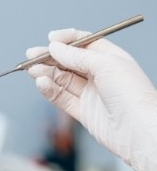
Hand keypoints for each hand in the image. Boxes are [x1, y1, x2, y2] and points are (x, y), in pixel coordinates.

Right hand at [26, 28, 156, 170]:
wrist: (138, 130)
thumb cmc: (132, 94)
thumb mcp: (105, 64)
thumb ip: (76, 56)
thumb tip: (54, 47)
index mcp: (110, 59)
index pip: (83, 44)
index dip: (66, 40)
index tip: (50, 39)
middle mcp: (100, 75)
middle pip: (68, 62)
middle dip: (49, 57)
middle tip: (31, 56)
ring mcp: (90, 94)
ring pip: (62, 80)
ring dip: (46, 73)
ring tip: (32, 70)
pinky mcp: (82, 111)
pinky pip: (61, 98)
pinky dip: (49, 90)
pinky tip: (41, 83)